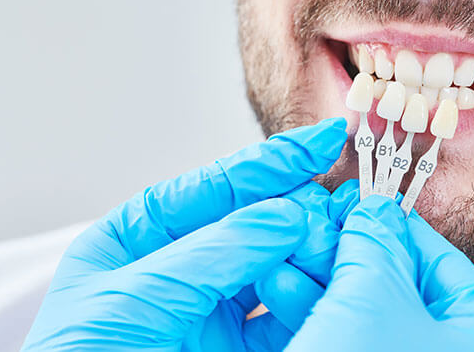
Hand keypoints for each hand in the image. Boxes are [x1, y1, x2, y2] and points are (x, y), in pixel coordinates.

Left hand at [21, 118, 347, 350]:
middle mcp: (178, 267)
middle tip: (336, 202)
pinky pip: (281, 318)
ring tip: (336, 242)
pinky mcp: (232, 350)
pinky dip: (307, 301)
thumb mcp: (137, 296)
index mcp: (139, 237)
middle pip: (250, 223)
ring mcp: (207, 309)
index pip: (214, 187)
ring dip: (307, 254)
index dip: (271, 162)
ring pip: (273, 268)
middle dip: (295, 209)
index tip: (322, 142)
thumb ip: (214, 252)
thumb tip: (284, 216)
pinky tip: (323, 286)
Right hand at [260, 195, 473, 351]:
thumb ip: (374, 246)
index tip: (362, 204)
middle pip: (401, 289)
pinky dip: (314, 316)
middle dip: (348, 253)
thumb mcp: (372, 301)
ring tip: (282, 251)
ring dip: (320, 282)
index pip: (447, 265)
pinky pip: (345, 341)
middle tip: (314, 223)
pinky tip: (277, 287)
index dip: (401, 228)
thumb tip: (371, 211)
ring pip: (365, 317)